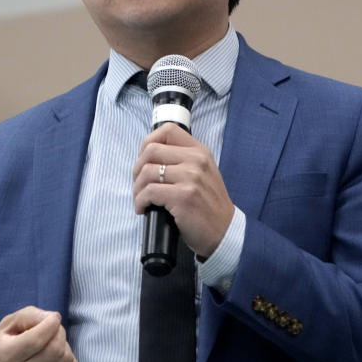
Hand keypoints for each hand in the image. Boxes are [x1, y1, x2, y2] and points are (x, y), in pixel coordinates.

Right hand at [0, 306, 77, 361]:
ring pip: (66, 359)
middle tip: (53, 328)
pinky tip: (56, 356)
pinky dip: (68, 357)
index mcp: (6, 356)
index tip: (53, 317)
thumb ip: (29, 315)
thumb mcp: (7, 325)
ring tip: (53, 342)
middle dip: (59, 332)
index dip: (50, 324)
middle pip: (55, 349)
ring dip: (64, 344)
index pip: (36, 340)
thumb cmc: (3, 347)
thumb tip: (52, 318)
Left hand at [132, 123, 234, 258]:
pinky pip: (149, 192)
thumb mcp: (204, 173)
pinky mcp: (183, 196)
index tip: (144, 160)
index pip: (168, 130)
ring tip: (141, 199)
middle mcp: (196, 160)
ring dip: (137, 189)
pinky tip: (143, 209)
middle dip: (137, 169)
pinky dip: (140, 202)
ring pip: (146, 172)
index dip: (148, 142)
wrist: (225, 231)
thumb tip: (149, 157)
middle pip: (151, 150)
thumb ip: (183, 160)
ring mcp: (190, 178)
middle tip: (139, 184)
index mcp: (200, 152)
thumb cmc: (209, 206)